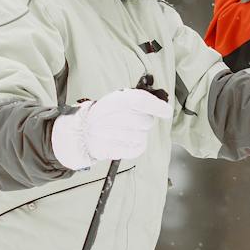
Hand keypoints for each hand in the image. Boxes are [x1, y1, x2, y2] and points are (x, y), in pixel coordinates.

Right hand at [50, 88, 173, 169]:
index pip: (140, 101)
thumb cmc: (105, 115)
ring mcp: (110, 134)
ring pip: (142, 136)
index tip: (166, 111)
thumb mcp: (117, 100)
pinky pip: (137, 149)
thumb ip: (138, 101)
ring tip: (127, 131)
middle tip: (134, 121)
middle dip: (146, 122)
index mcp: (115, 100)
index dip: (156, 106)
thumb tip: (163, 107)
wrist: (82, 132)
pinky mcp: (111, 149)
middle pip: (145, 121)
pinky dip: (136, 146)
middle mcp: (112, 116)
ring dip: (140, 135)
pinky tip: (127, 141)